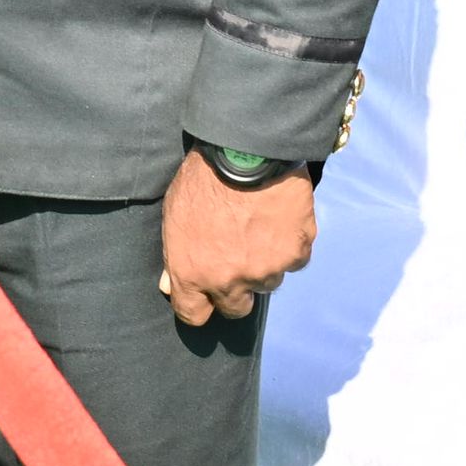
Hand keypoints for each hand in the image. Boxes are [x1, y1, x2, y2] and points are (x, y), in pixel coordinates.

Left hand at [161, 153, 316, 325]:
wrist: (246, 151)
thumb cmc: (202, 179)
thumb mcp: (174, 216)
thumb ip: (174, 256)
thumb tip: (169, 285)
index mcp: (194, 275)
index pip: (194, 315)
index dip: (200, 304)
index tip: (205, 294)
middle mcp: (230, 281)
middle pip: (236, 309)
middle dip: (235, 291)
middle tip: (237, 262)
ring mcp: (267, 269)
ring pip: (269, 282)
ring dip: (264, 265)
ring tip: (260, 231)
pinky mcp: (296, 252)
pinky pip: (295, 259)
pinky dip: (290, 245)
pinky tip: (282, 221)